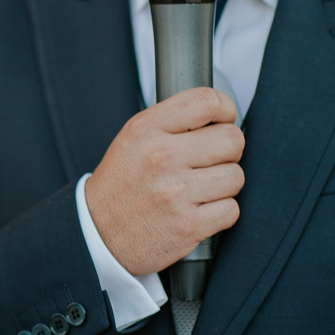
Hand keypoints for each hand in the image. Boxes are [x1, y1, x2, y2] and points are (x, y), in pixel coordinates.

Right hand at [85, 87, 243, 275]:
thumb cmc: (122, 183)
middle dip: (229, 150)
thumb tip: (220, 113)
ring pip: (236, 176)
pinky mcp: (188, 226)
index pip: (207, 102)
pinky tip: (200, 209)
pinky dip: (221, 212)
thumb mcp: (133, 138)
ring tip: (201, 187)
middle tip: (212, 159)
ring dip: (224, 184)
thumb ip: (172, 120)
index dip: (226, 109)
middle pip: (232, 139)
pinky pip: (231, 209)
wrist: (98, 234)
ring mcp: (175, 193)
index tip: (223, 120)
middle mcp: (161, 157)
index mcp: (146, 129)